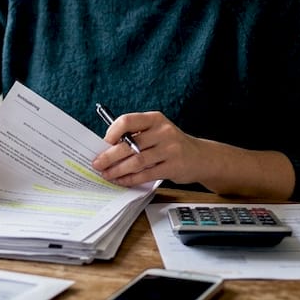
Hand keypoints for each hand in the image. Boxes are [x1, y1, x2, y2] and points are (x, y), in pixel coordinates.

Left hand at [91, 110, 205, 186]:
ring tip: (107, 174)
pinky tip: (122, 181)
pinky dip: (131, 179)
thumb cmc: (172, 144)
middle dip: (109, 156)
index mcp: (155, 119)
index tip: (103, 143)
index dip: (112, 132)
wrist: (201, 157)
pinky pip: (146, 174)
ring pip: (136, 161)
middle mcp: (163, 132)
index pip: (127, 121)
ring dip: (118, 170)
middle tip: (97, 163)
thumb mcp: (157, 131)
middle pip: (129, 144)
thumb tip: (107, 147)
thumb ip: (137, 135)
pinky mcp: (173, 167)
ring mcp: (170, 149)